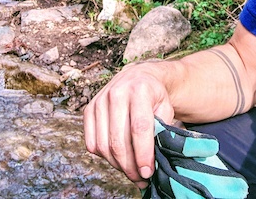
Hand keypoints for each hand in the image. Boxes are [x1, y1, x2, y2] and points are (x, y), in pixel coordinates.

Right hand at [83, 61, 175, 187]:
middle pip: (118, 140)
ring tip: (130, 171)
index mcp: (140, 90)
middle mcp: (116, 93)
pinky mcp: (89, 109)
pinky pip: (92, 142)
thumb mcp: (166, 108)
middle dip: (130, 166)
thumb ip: (162, 130)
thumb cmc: (155, 97)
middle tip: (140, 178)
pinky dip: (104, 156)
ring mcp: (100, 100)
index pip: (139, 128)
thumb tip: (153, 160)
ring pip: (104, 145)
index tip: (147, 172)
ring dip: (117, 165)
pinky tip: (117, 158)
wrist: (138, 77)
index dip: (143, 154)